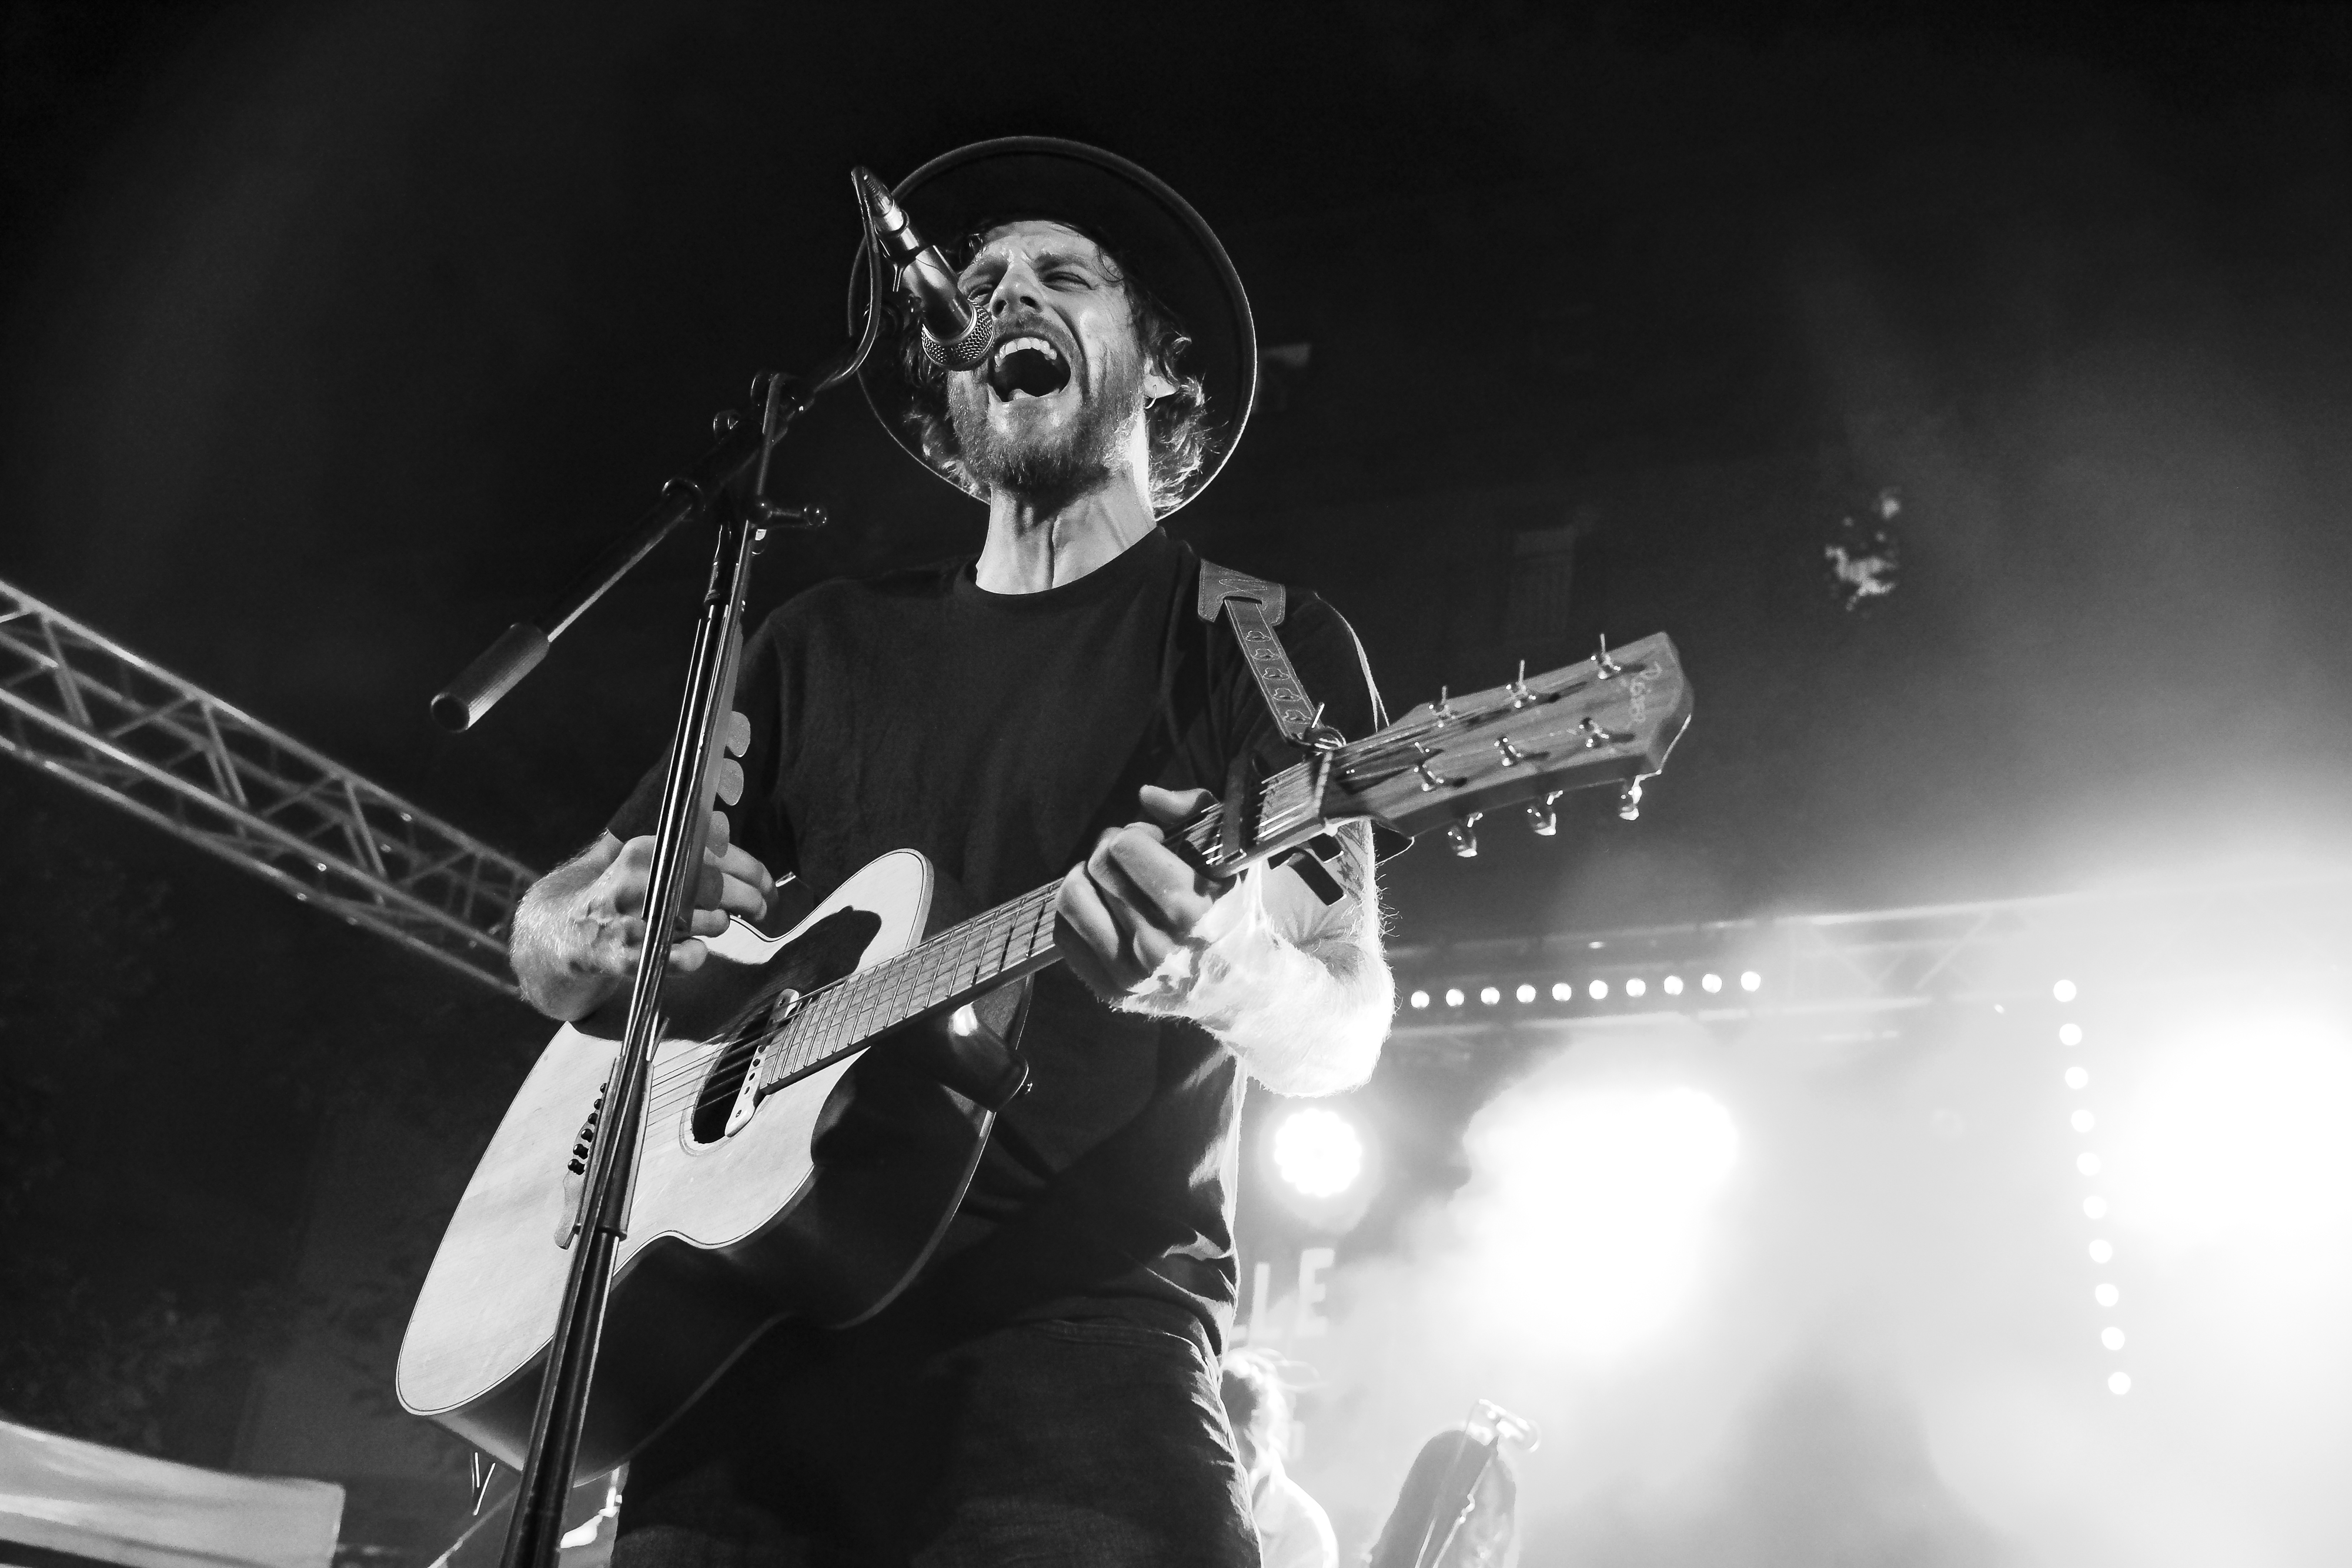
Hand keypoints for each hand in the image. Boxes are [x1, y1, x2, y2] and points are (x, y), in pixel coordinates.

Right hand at [566, 809, 776, 980]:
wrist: (558, 932)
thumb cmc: (613, 892)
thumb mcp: (641, 857)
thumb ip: (682, 842)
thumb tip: (725, 825)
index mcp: (645, 848)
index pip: (717, 854)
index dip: (754, 871)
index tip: (768, 884)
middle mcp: (638, 880)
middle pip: (720, 888)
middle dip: (750, 899)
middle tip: (760, 907)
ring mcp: (631, 920)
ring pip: (710, 923)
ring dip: (718, 926)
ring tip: (707, 924)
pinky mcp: (628, 958)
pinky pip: (687, 959)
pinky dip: (697, 956)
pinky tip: (692, 950)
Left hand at [1056, 786, 1224, 999]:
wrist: (1243, 987)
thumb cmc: (1233, 911)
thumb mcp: (1232, 854)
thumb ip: (1195, 810)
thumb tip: (1145, 794)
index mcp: (1192, 910)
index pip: (1125, 846)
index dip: (1137, 832)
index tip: (1156, 841)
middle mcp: (1159, 946)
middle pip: (1098, 866)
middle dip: (1112, 849)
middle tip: (1133, 859)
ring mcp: (1131, 973)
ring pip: (1072, 897)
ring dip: (1087, 878)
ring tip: (1112, 881)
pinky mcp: (1111, 990)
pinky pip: (1064, 933)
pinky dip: (1080, 912)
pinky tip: (1104, 909)